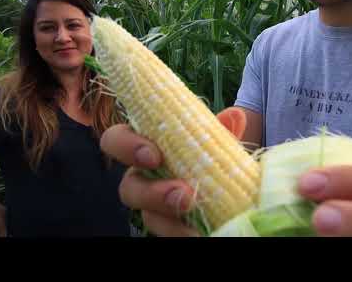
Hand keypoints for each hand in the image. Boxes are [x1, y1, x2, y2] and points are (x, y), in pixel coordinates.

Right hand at [100, 107, 246, 236]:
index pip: (117, 139)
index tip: (154, 155)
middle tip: (182, 194)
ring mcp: (155, 207)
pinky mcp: (169, 227)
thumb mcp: (215, 139)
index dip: (127, 146)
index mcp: (146, 147)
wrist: (228, 184)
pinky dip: (183, 234)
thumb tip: (235, 116)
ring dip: (171, 219)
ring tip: (197, 218)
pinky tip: (200, 233)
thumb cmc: (209, 154)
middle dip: (151, 193)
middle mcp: (144, 178)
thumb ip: (219, 129)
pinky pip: (168, 234)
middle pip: (127, 188)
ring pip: (147, 217)